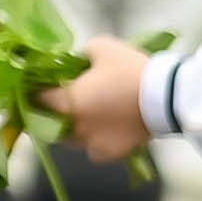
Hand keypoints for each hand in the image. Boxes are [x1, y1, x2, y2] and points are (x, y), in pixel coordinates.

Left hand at [41, 38, 156, 164]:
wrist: (166, 97)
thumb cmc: (131, 70)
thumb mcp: (102, 46)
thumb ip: (82, 53)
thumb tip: (78, 59)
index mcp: (67, 102)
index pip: (37, 99)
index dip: (36, 90)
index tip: (39, 84)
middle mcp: (75, 128)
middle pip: (50, 124)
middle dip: (53, 111)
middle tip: (63, 99)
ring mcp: (93, 144)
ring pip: (70, 141)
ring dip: (72, 129)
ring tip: (85, 115)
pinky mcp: (112, 153)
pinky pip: (94, 152)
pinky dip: (94, 143)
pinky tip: (103, 131)